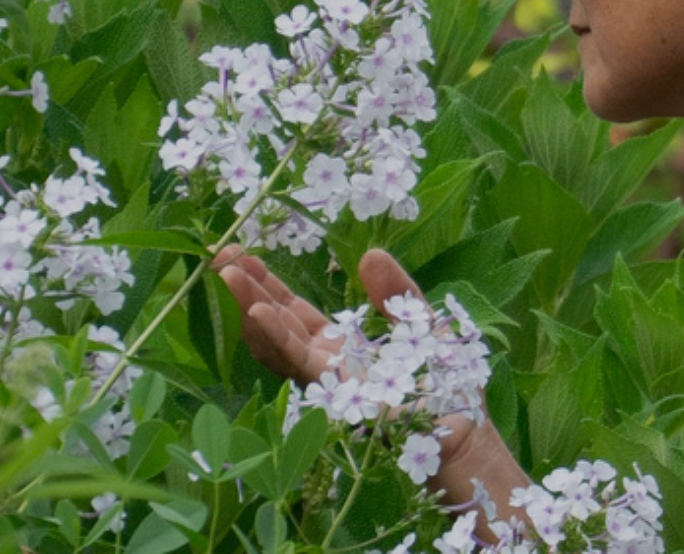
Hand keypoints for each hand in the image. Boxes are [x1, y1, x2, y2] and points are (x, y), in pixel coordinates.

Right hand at [216, 245, 528, 520]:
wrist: (463, 430)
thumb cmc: (447, 384)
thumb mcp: (420, 322)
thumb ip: (395, 291)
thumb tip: (370, 254)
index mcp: (339, 346)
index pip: (292, 311)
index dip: (266, 284)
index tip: (241, 255)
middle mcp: (324, 364)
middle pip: (276, 322)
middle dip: (247, 289)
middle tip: (221, 253)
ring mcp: (325, 380)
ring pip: (277, 341)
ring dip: (250, 306)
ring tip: (227, 272)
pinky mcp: (334, 394)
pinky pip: (299, 363)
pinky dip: (276, 337)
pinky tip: (256, 312)